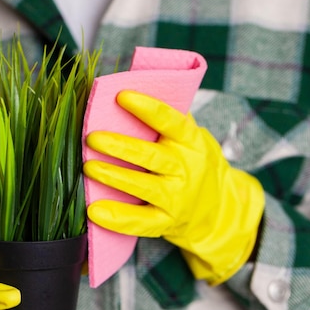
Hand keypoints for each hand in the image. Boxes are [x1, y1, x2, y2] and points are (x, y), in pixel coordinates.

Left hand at [83, 90, 263, 284]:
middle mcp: (185, 169)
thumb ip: (170, 118)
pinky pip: (141, 221)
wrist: (220, 210)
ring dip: (114, 177)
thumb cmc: (195, 164)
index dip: (146, 108)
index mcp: (190, 142)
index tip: (121, 96)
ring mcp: (176, 198)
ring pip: (142, 187)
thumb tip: (139, 87)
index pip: (170, 121)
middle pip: (150, 156)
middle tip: (93, 138)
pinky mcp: (166, 222)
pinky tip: (94, 211)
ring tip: (89, 168)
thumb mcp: (193, 138)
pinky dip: (117, 218)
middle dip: (119, 147)